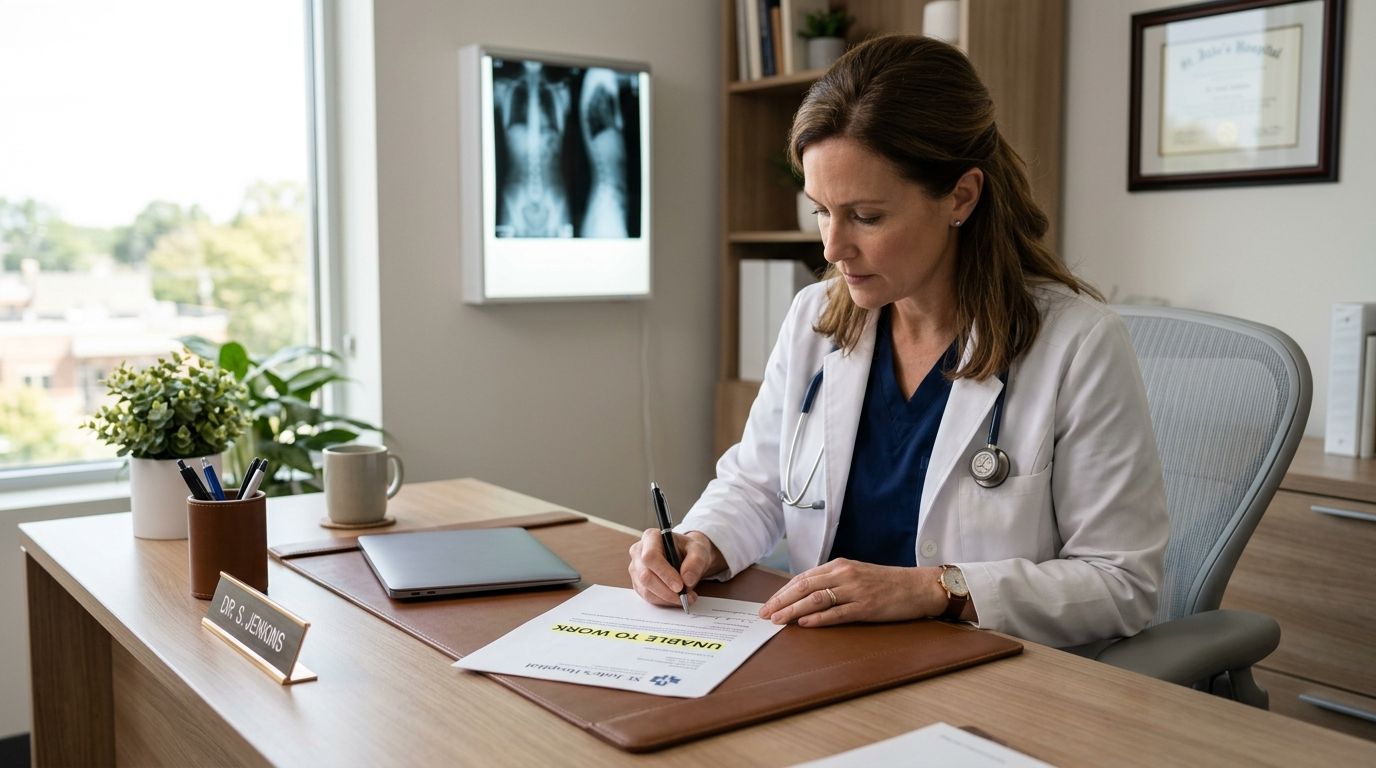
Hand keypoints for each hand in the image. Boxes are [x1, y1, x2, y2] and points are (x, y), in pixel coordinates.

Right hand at [628, 529, 724, 606]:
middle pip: (645, 576)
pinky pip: (648, 597)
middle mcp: (639, 552)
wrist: (687, 557)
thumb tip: (687, 579)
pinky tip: (676, 598)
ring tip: (686, 597)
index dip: (664, 573)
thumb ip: (695, 561)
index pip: (650, 556)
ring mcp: (636, 568)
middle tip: (685, 596)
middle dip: (666, 590)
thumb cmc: (690, 550)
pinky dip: (664, 601)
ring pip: (646, 589)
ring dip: (667, 598)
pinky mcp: (638, 583)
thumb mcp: (699, 550)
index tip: (680, 585)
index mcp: (651, 537)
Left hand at [758, 560, 947, 626]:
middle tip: (764, 613)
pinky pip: (837, 612)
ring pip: (816, 599)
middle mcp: (844, 575)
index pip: (803, 578)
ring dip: (793, 610)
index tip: (767, 604)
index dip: (782, 591)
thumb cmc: (886, 583)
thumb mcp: (856, 575)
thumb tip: (805, 595)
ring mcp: (855, 590)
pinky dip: (818, 618)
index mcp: (839, 566)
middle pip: (804, 587)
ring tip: (778, 619)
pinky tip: (805, 623)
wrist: (917, 586)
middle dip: (781, 601)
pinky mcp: (866, 606)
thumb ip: (832, 582)